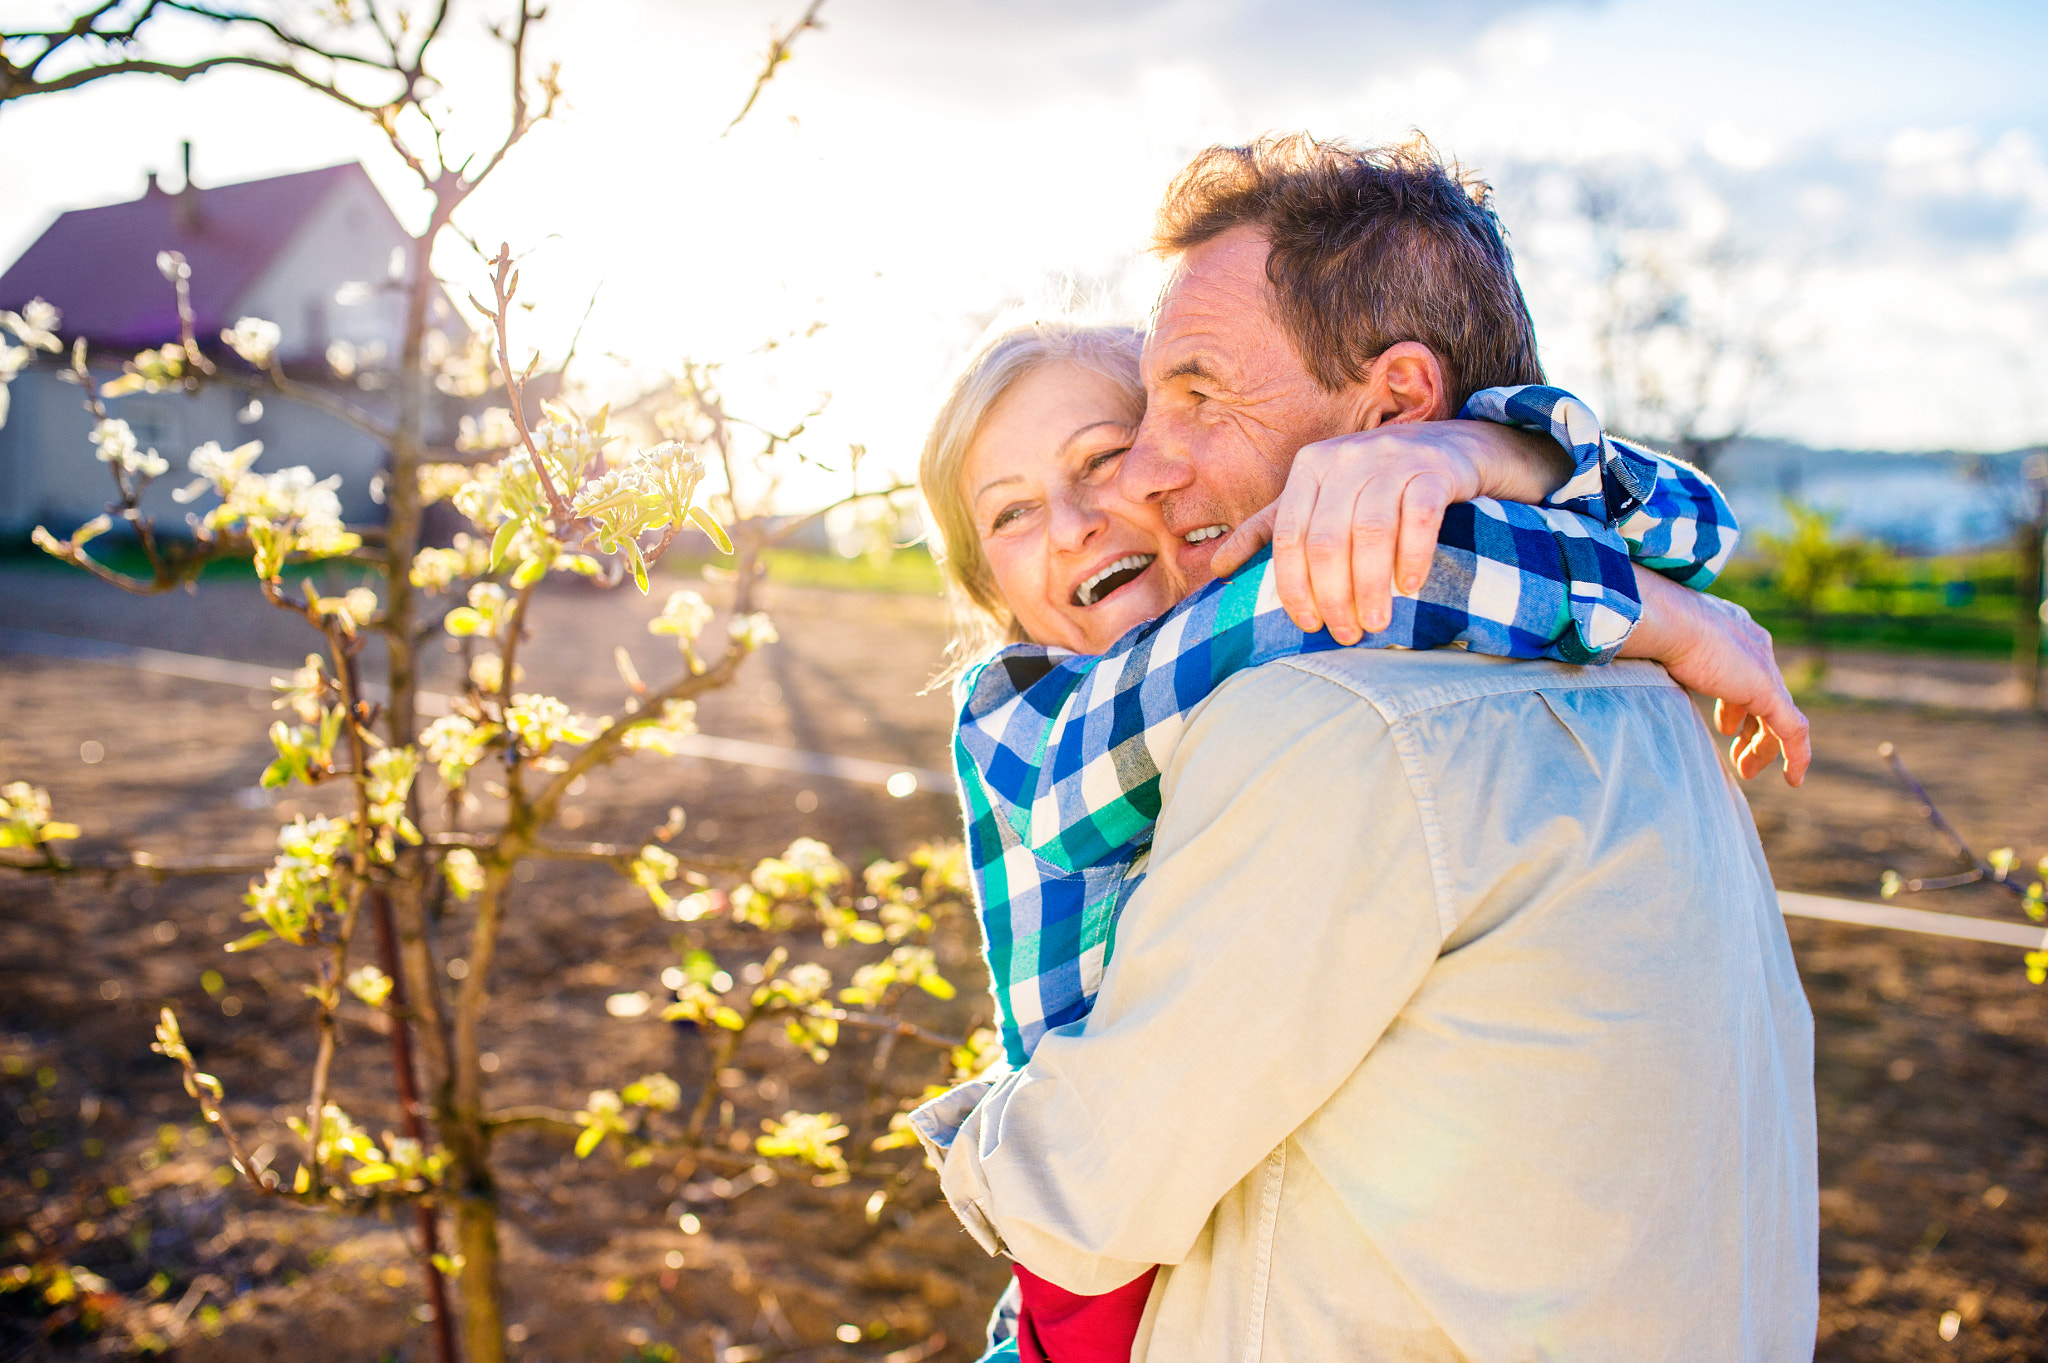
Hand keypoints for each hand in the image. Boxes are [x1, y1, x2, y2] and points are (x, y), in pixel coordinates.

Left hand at [1209, 421, 1569, 643]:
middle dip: (1332, 595)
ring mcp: (1393, 459)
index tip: (1306, 625)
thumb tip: (1216, 567)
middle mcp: (1346, 456)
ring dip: (1370, 587)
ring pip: (1370, 532)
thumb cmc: (1376, 484)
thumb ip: (1271, 528)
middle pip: (1326, 539)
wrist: (1456, 447)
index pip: (1288, 535)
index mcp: (1310, 466)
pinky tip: (1410, 586)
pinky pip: (1419, 517)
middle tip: (1345, 634)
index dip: (1293, 586)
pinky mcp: (1435, 468)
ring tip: (1375, 623)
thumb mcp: (1320, 496)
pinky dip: (1413, 556)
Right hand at [1625, 571, 1810, 785]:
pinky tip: (1794, 780)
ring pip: (1779, 719)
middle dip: (1752, 730)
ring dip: (1764, 748)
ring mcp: (1764, 670)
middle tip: (1737, 755)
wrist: (1667, 620)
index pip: (1748, 675)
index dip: (1738, 706)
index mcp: (1734, 632)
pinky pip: (1793, 731)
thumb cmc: (1653, 629)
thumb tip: (1642, 672)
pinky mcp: (1768, 692)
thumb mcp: (1664, 646)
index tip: (1725, 729)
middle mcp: (1756, 647)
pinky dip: (1796, 756)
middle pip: (1765, 698)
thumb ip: (1670, 662)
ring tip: (1746, 771)